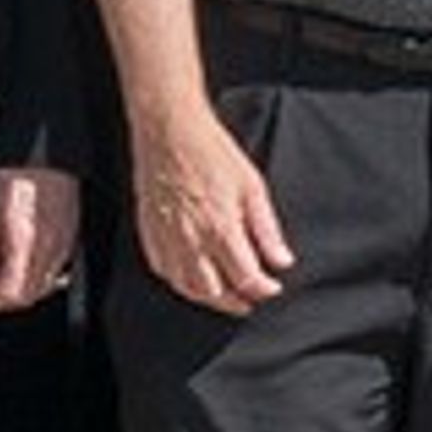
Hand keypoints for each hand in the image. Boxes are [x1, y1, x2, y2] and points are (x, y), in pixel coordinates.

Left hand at [0, 164, 82, 313]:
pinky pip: (54, 275)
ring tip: (0, 280)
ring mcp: (63, 249)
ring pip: (42, 289)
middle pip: (27, 296)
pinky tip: (22, 268)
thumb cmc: (17, 175)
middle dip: (4, 302)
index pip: (11, 293)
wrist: (47, 157)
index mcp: (24, 242)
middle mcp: (47, 250)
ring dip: (20, 292)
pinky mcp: (70, 244)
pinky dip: (36, 280)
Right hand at [126, 103, 289, 317]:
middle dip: (236, 301)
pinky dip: (180, 282)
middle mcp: (191, 240)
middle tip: (250, 298)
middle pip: (214, 293)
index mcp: (221, 229)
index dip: (263, 289)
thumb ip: (267, 230)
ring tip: (225, 294)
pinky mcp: (150, 233)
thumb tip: (282, 260)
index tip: (272, 287)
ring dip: (208, 297)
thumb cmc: (211, 151)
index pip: (246, 279)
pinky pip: (163, 271)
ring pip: (186, 288)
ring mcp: (167, 239)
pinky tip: (193, 277)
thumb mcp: (253, 187)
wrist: (170, 131)